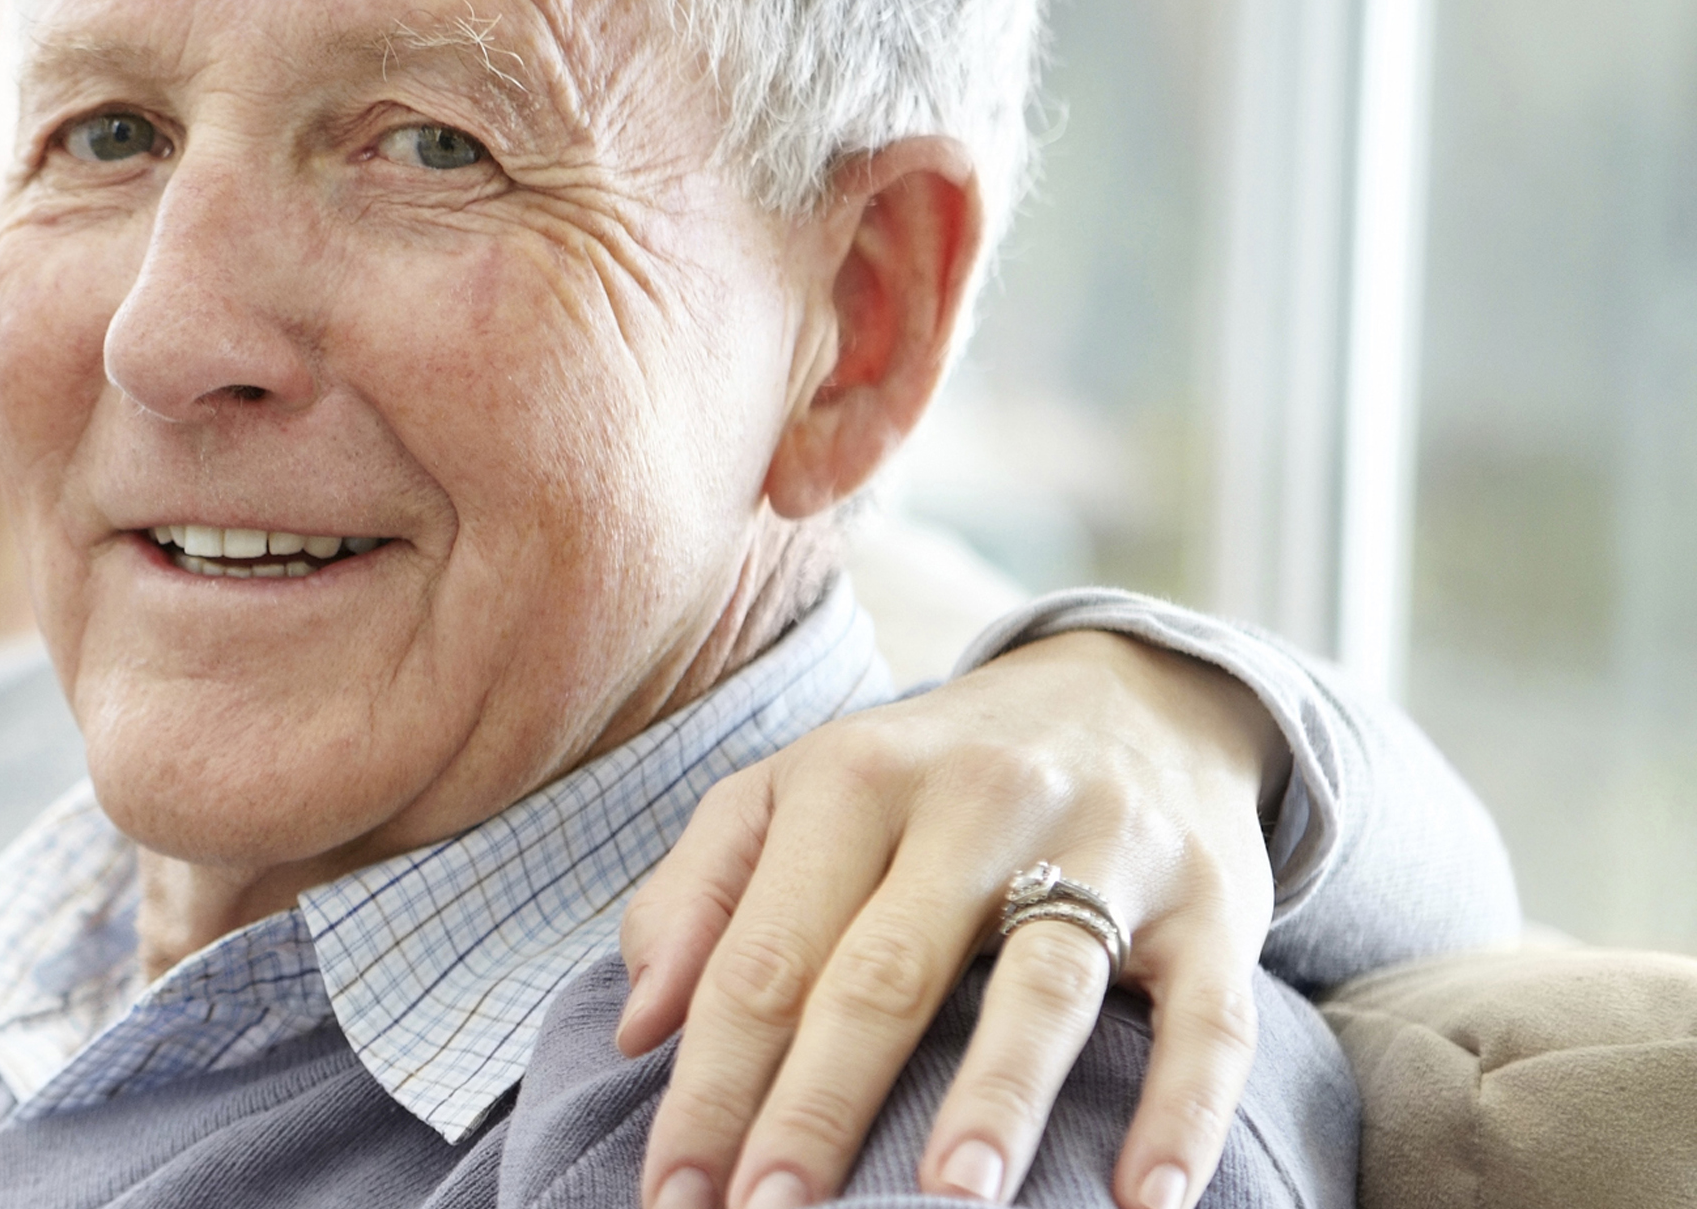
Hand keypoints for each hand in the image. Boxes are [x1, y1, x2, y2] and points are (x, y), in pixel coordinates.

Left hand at [619, 630, 1281, 1208]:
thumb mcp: (792, 794)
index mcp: (854, 777)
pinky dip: (1182, 1110)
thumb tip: (639, 1027)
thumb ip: (699, 896)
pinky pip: (1208, 1017)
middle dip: (817, 1107)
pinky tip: (1145, 1199)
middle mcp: (978, 803)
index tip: (673, 1192)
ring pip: (1045, 983)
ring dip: (995, 1098)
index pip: (764, 955)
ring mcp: (1106, 849)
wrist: (1130, 694)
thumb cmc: (922, 778)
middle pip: (884, 973)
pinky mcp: (1214, 904)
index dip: (711, 1082)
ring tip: (948, 1197)